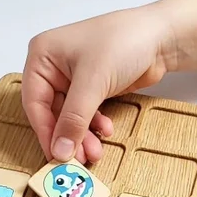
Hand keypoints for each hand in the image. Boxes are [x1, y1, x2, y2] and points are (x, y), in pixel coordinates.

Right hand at [23, 4, 175, 163]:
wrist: (162, 37)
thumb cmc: (124, 41)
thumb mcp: (93, 81)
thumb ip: (74, 119)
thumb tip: (60, 150)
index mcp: (43, 56)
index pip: (34, 102)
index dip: (45, 131)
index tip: (56, 155)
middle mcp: (54, 67)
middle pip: (52, 112)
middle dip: (68, 136)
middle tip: (79, 159)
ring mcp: (73, 78)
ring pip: (70, 116)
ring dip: (82, 135)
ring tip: (96, 151)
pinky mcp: (92, 88)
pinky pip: (85, 114)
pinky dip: (94, 126)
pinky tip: (106, 131)